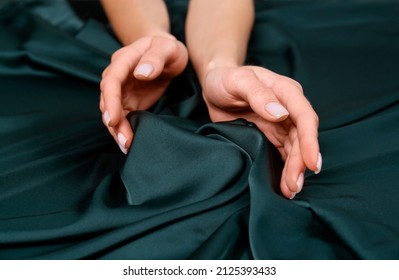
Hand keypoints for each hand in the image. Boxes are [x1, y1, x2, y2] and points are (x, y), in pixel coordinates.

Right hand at [100, 35, 187, 152]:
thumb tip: (141, 73)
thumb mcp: (167, 47)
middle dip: (113, 122)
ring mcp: (122, 90)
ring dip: (117, 130)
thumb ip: (155, 58)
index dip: (111, 101)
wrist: (167, 53)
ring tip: (127, 146)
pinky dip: (124, 130)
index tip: (113, 119)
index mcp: (124, 60)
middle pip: (108, 100)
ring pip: (112, 111)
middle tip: (124, 141)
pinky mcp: (128, 101)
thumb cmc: (167, 48)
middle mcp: (118, 75)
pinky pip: (122, 117)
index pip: (111, 81)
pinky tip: (129, 142)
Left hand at [201, 65, 321, 198]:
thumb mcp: (238, 81)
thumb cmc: (225, 79)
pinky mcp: (271, 133)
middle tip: (294, 186)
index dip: (310, 141)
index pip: (304, 117)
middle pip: (301, 137)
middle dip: (300, 162)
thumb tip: (280, 114)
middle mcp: (287, 107)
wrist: (214, 84)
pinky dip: (285, 168)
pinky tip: (284, 183)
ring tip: (290, 190)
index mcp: (285, 91)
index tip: (312, 163)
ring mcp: (280, 122)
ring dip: (294, 169)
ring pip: (294, 149)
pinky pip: (282, 152)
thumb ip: (258, 95)